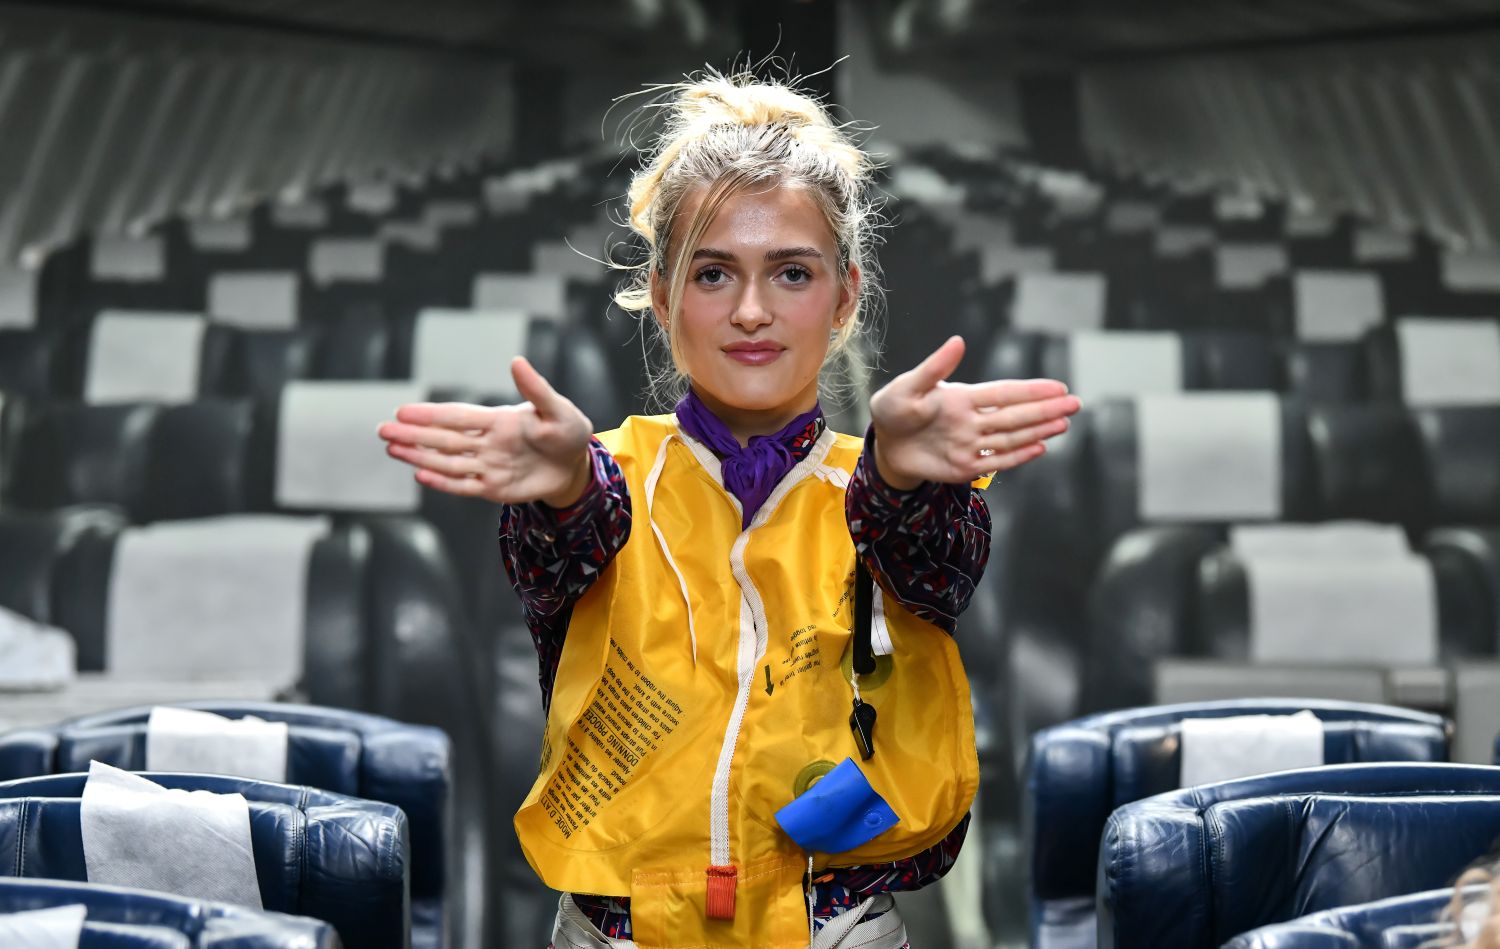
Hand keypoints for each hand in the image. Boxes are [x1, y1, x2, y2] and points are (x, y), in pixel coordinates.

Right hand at [377, 356, 593, 506]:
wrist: (577, 465)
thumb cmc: (568, 431)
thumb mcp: (558, 409)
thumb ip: (536, 390)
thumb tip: (516, 361)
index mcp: (498, 420)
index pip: (458, 416)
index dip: (431, 414)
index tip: (403, 411)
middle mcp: (486, 442)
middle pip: (444, 439)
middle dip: (413, 435)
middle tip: (382, 430)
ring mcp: (488, 465)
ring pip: (447, 461)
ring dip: (420, 456)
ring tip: (392, 448)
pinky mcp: (494, 488)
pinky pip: (464, 485)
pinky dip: (443, 482)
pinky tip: (420, 474)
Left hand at [868, 335, 1080, 488]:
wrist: (884, 445)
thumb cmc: (894, 409)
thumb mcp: (907, 386)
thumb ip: (934, 368)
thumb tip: (958, 341)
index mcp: (963, 398)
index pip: (1003, 393)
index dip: (1031, 390)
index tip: (1058, 387)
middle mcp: (972, 420)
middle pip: (1015, 415)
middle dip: (1045, 410)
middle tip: (1075, 403)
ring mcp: (970, 444)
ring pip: (1010, 437)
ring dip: (1037, 431)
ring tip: (1064, 424)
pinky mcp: (964, 467)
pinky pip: (995, 462)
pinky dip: (1017, 456)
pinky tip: (1040, 447)